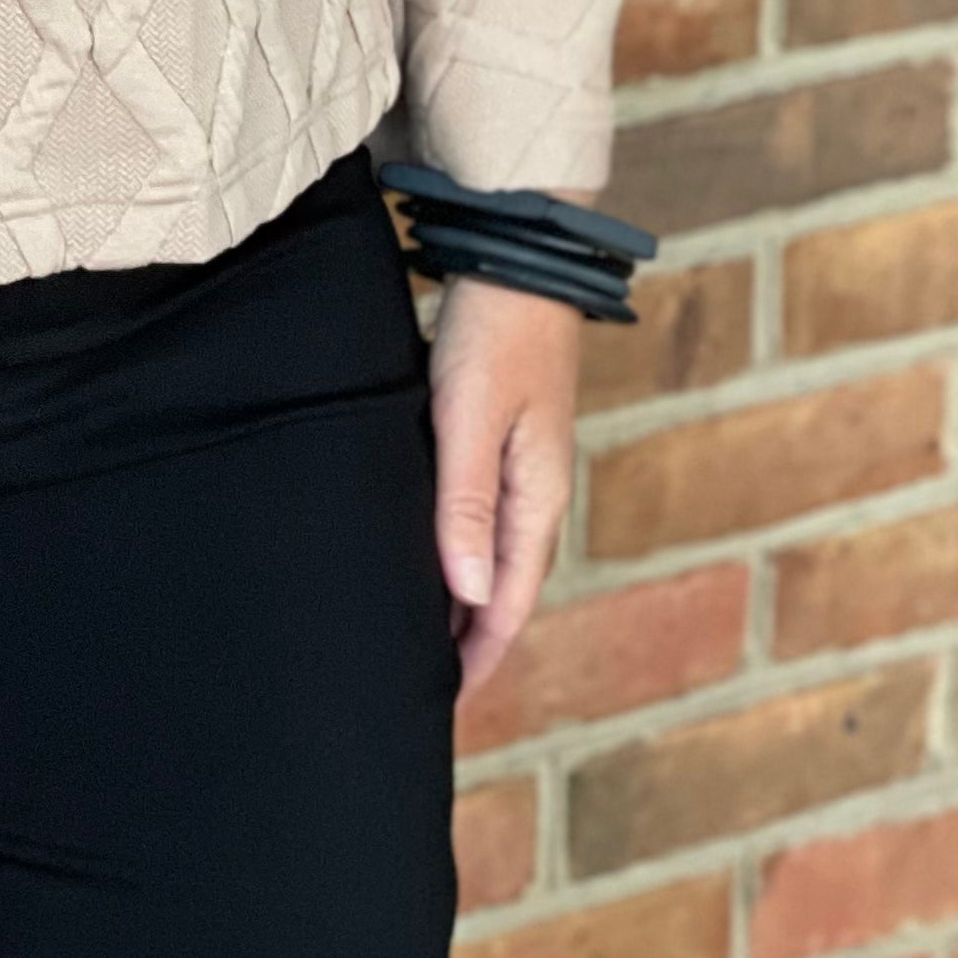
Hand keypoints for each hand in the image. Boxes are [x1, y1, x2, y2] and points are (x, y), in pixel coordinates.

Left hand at [426, 279, 580, 696]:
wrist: (518, 257)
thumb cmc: (494, 333)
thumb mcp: (470, 419)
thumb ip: (466, 505)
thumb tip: (469, 596)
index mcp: (537, 497)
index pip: (506, 602)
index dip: (476, 656)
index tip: (440, 701)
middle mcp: (537, 491)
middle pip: (503, 588)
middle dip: (469, 640)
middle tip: (420, 682)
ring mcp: (523, 465)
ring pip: (492, 555)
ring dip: (464, 598)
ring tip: (420, 636)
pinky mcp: (502, 438)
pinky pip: (483, 517)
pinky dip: (460, 551)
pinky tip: (431, 555)